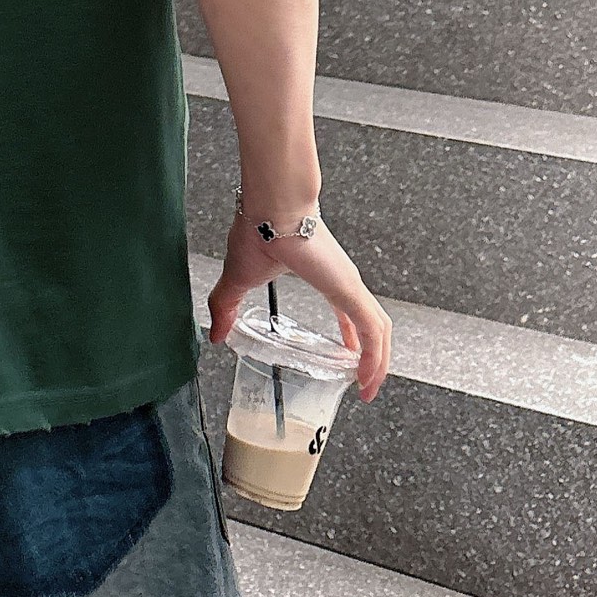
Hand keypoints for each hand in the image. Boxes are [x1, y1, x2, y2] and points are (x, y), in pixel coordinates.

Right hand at [207, 211, 391, 401]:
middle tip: (362, 382)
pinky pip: (374, 332)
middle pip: (373, 325)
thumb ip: (227, 306)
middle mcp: (344, 282)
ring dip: (379, 364)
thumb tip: (215, 333)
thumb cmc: (258, 229)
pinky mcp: (350, 290)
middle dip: (372, 357)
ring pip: (380, 332)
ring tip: (368, 388)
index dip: (353, 338)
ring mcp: (350, 286)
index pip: (350, 312)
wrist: (270, 207)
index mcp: (325, 277)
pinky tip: (367, 379)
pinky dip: (375, 359)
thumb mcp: (238, 278)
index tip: (348, 358)